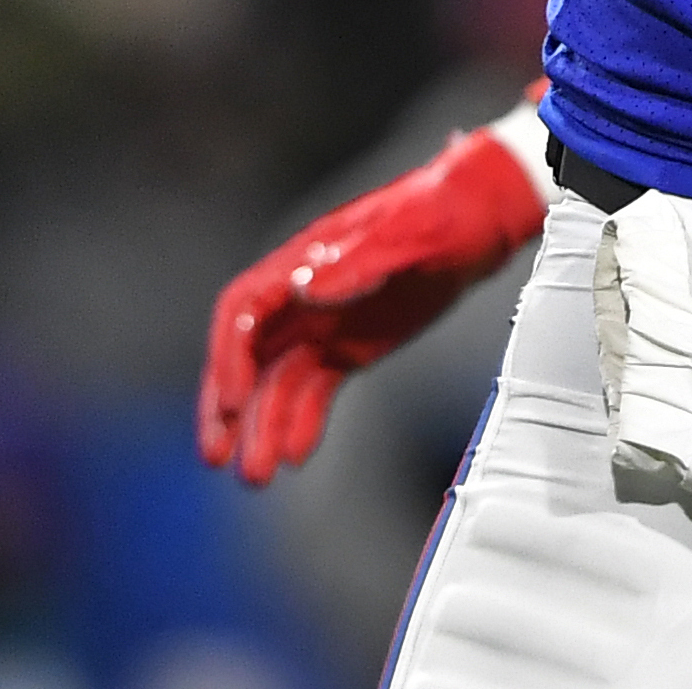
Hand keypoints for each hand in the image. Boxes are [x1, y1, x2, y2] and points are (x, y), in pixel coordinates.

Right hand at [196, 123, 548, 486]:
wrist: (476, 220)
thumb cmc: (440, 213)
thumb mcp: (406, 233)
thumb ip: (358, 262)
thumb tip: (304, 288)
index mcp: (304, 262)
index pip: (245, 314)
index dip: (230, 358)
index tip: (229, 402)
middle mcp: (302, 298)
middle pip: (248, 357)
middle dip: (227, 407)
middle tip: (215, 456)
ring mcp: (323, 325)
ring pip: (278, 383)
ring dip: (262, 428)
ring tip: (255, 477)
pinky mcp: (347, 348)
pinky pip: (314, 390)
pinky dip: (302, 422)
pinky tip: (295, 456)